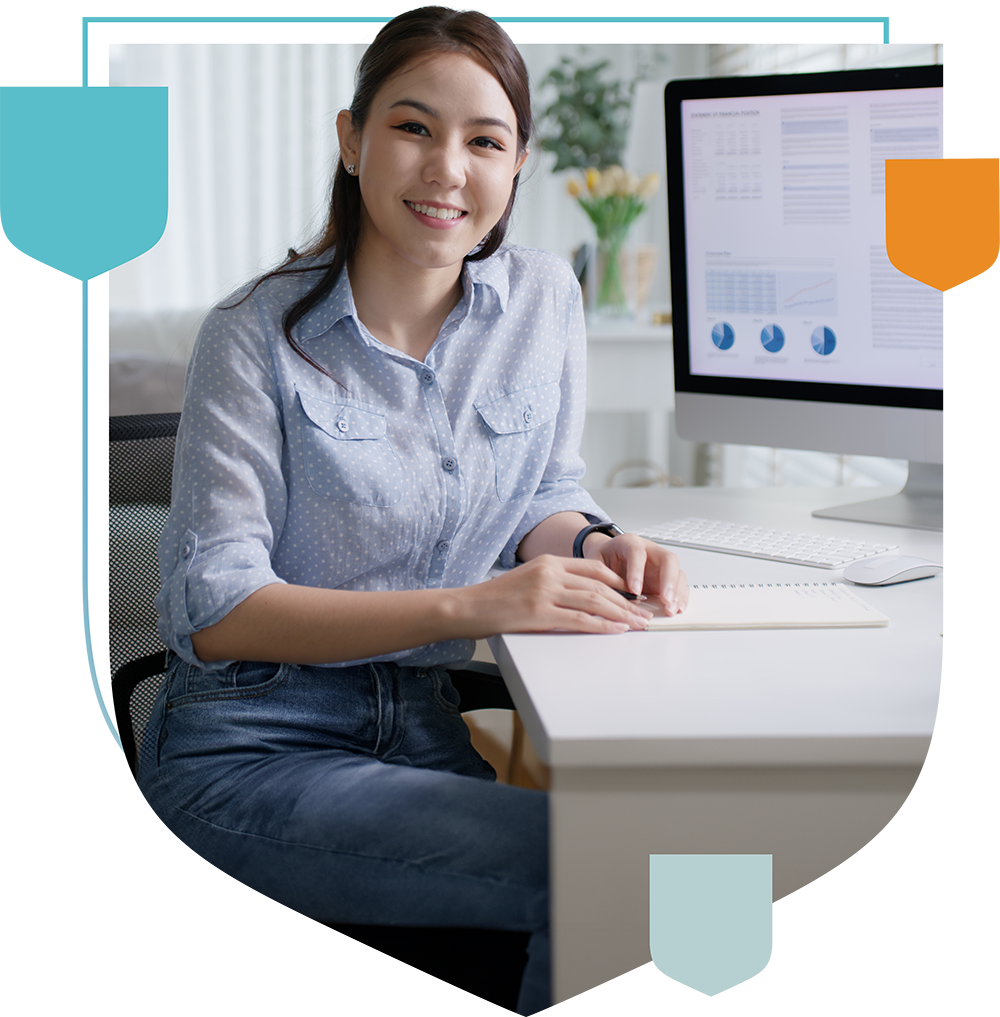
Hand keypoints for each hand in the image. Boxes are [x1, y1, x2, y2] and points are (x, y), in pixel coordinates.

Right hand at [461, 555, 654, 637]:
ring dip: (621, 615)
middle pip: (600, 585)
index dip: (619, 582)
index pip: (594, 568)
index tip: (634, 595)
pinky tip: (615, 630)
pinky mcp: (539, 613)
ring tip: (637, 624)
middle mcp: (549, 573)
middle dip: (626, 602)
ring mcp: (544, 592)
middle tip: (643, 613)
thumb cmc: (495, 598)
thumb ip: (554, 582)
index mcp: (548, 562)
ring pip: (594, 601)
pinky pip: (579, 620)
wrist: (467, 607)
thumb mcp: (528, 580)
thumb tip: (585, 596)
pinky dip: (601, 626)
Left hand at [584, 532, 687, 615]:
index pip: (637, 552)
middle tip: (665, 599)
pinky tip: (677, 608)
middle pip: (667, 559)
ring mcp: (660, 564)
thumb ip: (604, 578)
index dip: (637, 571)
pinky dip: (680, 597)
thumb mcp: (595, 564)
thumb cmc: (603, 558)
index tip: (635, 590)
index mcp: (629, 542)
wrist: (607, 555)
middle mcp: (649, 550)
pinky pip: (679, 584)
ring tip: (670, 609)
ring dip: (676, 592)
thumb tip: (615, 598)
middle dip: (668, 580)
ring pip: (677, 572)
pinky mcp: (665, 577)